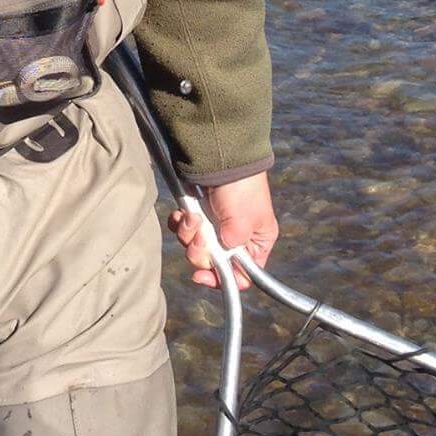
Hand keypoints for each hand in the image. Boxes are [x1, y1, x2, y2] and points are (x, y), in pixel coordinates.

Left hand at [169, 172, 277, 291]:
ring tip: (192, 217)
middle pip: (211, 263)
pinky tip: (183, 213)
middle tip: (200, 236)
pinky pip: (183, 229)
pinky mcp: (198, 213)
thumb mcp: (244, 222)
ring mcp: (214, 226)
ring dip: (189, 235)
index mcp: (255, 243)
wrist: (220, 157)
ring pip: (194, 246)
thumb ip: (234, 249)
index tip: (202, 275)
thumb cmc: (241, 188)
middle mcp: (235, 238)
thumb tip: (220, 260)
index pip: (241, 276)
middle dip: (200, 251)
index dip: (221, 279)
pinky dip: (180, 223)